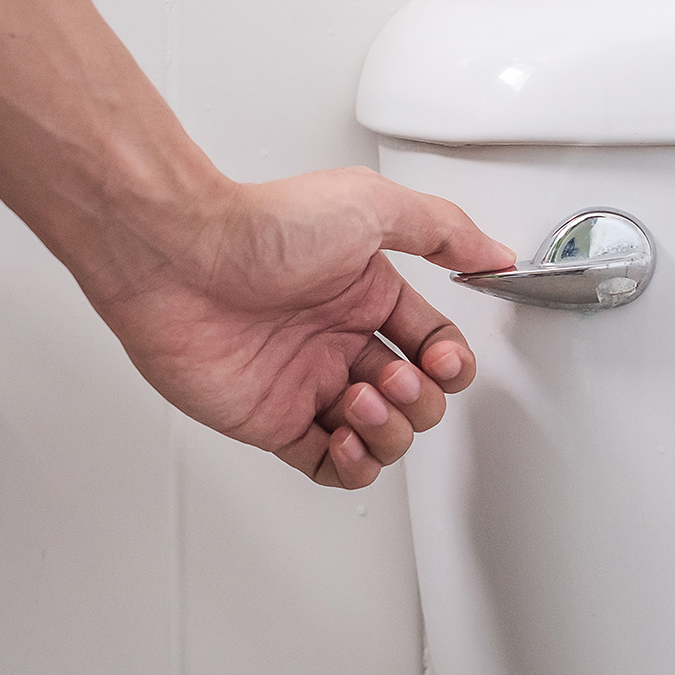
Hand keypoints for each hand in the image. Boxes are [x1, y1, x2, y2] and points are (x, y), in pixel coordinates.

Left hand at [85, 167, 514, 487]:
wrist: (180, 257)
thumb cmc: (264, 225)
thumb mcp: (375, 206)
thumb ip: (444, 231)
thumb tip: (495, 254)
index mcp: (369, 295)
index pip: (436, 345)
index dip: (450, 363)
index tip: (441, 360)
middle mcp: (341, 341)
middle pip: (418, 398)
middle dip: (419, 399)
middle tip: (391, 378)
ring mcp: (309, 383)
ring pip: (383, 437)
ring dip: (389, 430)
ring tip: (359, 401)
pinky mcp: (273, 422)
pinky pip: (331, 468)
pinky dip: (353, 465)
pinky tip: (345, 437)